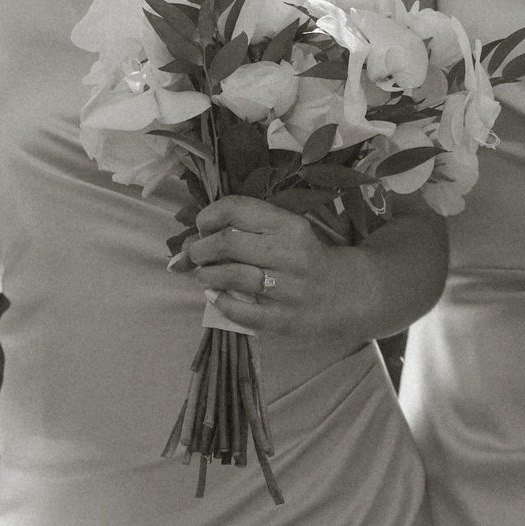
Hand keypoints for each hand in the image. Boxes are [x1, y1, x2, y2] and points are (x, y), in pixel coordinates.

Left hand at [171, 195, 343, 337]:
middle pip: (227, 242)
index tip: (203, 228)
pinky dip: (220, 302)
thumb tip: (181, 251)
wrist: (343, 292)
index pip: (236, 208)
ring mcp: (288, 288)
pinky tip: (216, 297)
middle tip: (196, 256)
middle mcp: (289, 253)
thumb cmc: (300, 257)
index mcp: (287, 224)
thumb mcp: (279, 233)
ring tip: (205, 276)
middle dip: (200, 249)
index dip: (208, 217)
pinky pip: (242, 311)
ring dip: (206, 275)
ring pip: (232, 276)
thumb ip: (236, 232)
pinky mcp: (284, 318)